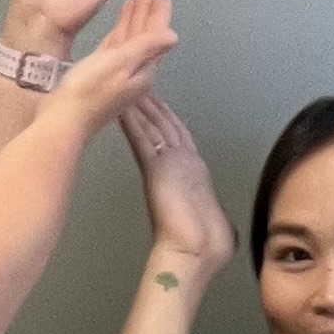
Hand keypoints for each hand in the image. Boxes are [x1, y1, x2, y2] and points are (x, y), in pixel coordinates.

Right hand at [44, 0, 175, 137]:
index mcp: (143, 71)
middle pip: (143, 39)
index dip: (158, 17)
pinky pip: (114, 51)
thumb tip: (173, 36)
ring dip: (132, 23)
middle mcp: (133, 74)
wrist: (62, 120)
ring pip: (128, 44)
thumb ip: (146, 47)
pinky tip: (118, 28)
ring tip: (134, 1)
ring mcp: (116, 76)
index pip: (155, 38)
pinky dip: (118, 37)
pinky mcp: (98, 76)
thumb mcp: (121, 63)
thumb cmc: (90, 88)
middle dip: (146, 17)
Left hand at [120, 96, 236, 278]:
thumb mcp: (209, 221)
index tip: (160, 102)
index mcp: (196, 172)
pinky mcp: (157, 169)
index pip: (180, 137)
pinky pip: (142, 139)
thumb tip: (211, 220)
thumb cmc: (204, 244)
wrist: (196, 251)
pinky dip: (132, 122)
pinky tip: (123, 107)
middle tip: (143, 82)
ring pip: (153, 126)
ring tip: (130, 85)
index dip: (170, 118)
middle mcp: (185, 161)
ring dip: (142, 106)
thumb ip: (207, 211)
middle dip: (155, 103)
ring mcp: (171, 162)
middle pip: (167, 124)